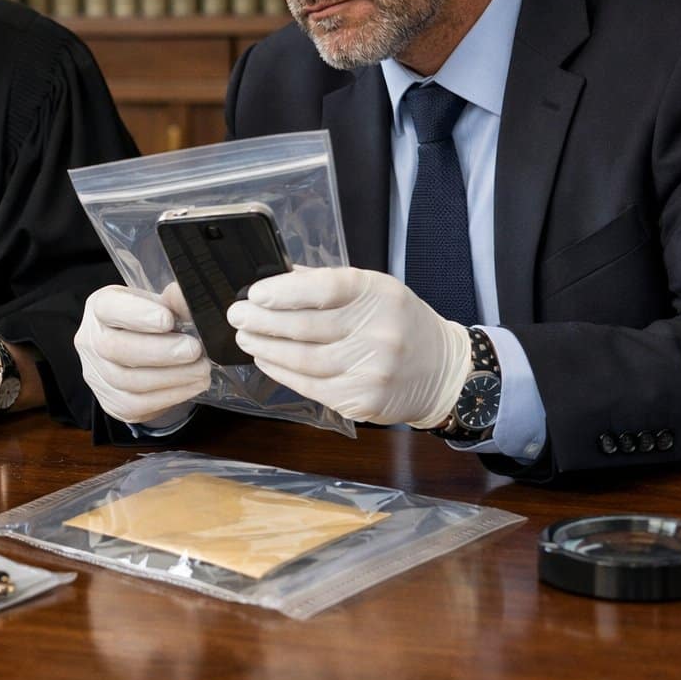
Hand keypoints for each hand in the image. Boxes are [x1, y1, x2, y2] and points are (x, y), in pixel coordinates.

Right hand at [75, 285, 209, 423]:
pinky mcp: (111, 402)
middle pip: (114, 348)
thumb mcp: (160, 305)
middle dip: (159, 351)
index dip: (137, 314)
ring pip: (127, 381)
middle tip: (194, 350)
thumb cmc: (151, 325)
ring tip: (201, 369)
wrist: (142, 357)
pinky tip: (192, 386)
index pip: (108, 307)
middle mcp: (90, 340)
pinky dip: (169, 396)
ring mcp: (96, 374)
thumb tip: (182, 294)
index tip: (168, 320)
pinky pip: (136, 404)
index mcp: (100, 307)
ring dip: (171, 376)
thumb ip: (172, 302)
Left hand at [226, 267, 471, 427]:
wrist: (443, 371)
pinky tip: (267, 360)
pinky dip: (282, 372)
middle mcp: (378, 331)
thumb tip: (275, 279)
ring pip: (304, 360)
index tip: (255, 294)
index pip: (325, 289)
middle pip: (306, 327)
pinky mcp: (362, 400)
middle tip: (237, 316)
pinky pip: (311, 386)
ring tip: (246, 338)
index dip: (284, 291)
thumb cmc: (398, 322)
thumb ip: (326, 283)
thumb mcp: (375, 290)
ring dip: (266, 349)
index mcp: (378, 294)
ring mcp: (372, 369)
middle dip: (262, 321)